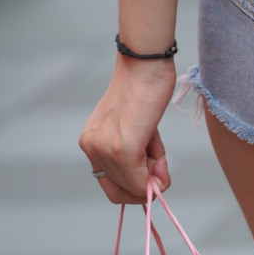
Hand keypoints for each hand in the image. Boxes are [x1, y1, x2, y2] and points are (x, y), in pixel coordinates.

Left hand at [79, 56, 175, 205]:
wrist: (145, 63)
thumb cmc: (144, 89)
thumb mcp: (133, 126)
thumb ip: (135, 154)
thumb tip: (151, 187)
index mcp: (91, 141)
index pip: (109, 184)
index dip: (134, 187)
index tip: (153, 176)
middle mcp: (92, 148)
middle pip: (120, 191)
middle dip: (145, 185)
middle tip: (162, 166)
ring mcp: (105, 150)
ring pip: (132, 187)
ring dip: (153, 177)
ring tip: (159, 150)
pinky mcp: (123, 149)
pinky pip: (141, 182)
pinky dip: (157, 179)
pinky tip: (162, 159)